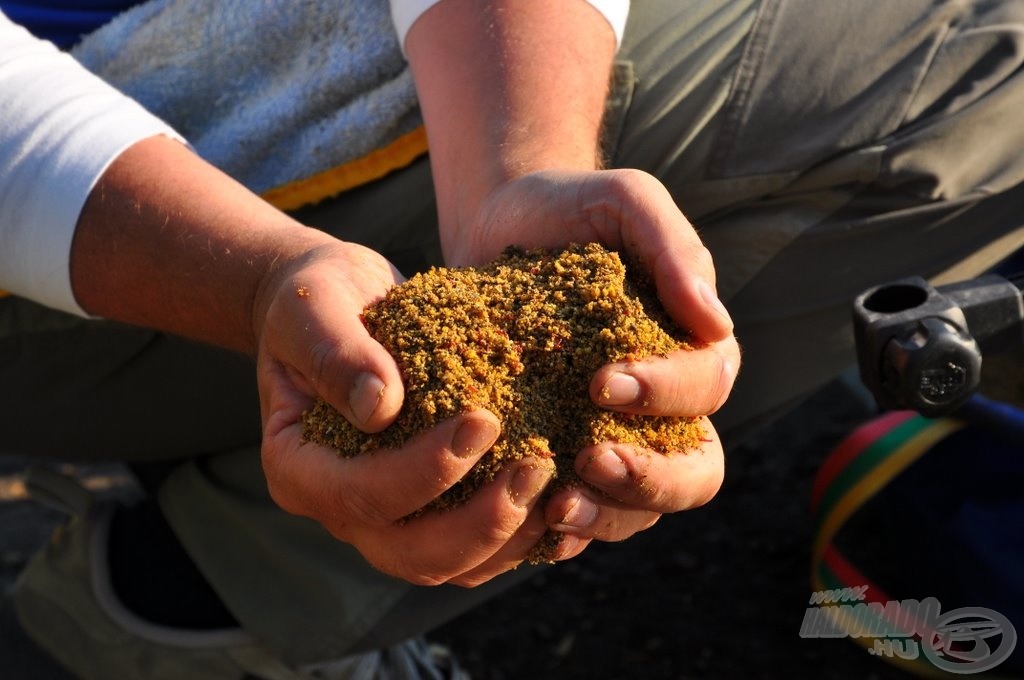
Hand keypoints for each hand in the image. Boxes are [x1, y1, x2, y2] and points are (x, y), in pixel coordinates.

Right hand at [252, 239, 555, 585]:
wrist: (338, 304)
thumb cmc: (318, 299)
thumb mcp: (313, 307)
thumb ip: (337, 352)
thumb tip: (380, 406)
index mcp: (299, 467)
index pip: (360, 494)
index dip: (424, 470)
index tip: (484, 420)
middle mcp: (340, 508)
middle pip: (410, 554)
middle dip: (480, 522)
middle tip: (537, 466)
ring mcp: (385, 517)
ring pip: (450, 564)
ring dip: (508, 537)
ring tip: (558, 485)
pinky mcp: (427, 507)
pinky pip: (476, 547)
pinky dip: (519, 534)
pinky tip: (560, 496)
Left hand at [444, 169, 738, 556]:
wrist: (497, 226)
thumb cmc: (569, 210)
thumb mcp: (624, 203)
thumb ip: (673, 248)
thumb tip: (716, 321)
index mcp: (691, 349)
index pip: (706, 388)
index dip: (666, 393)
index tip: (603, 381)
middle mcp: (665, 407)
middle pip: (694, 471)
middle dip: (651, 479)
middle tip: (592, 461)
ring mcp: (617, 439)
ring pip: (641, 508)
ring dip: (607, 516)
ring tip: (556, 505)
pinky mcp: (565, 456)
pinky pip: (581, 511)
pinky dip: (563, 528)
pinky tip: (529, 522)